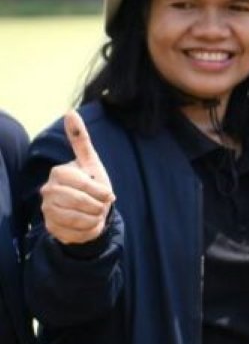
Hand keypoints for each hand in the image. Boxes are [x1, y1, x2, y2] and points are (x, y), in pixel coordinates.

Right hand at [41, 111, 115, 245]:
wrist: (90, 213)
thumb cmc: (92, 185)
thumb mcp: (91, 163)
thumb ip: (80, 140)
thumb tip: (69, 111)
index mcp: (59, 172)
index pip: (84, 184)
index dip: (100, 191)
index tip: (107, 193)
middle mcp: (48, 190)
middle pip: (83, 202)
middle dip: (99, 205)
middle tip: (102, 204)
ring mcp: (47, 209)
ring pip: (80, 217)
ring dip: (95, 217)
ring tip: (94, 212)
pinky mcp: (51, 227)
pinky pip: (77, 232)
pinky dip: (89, 229)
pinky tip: (87, 223)